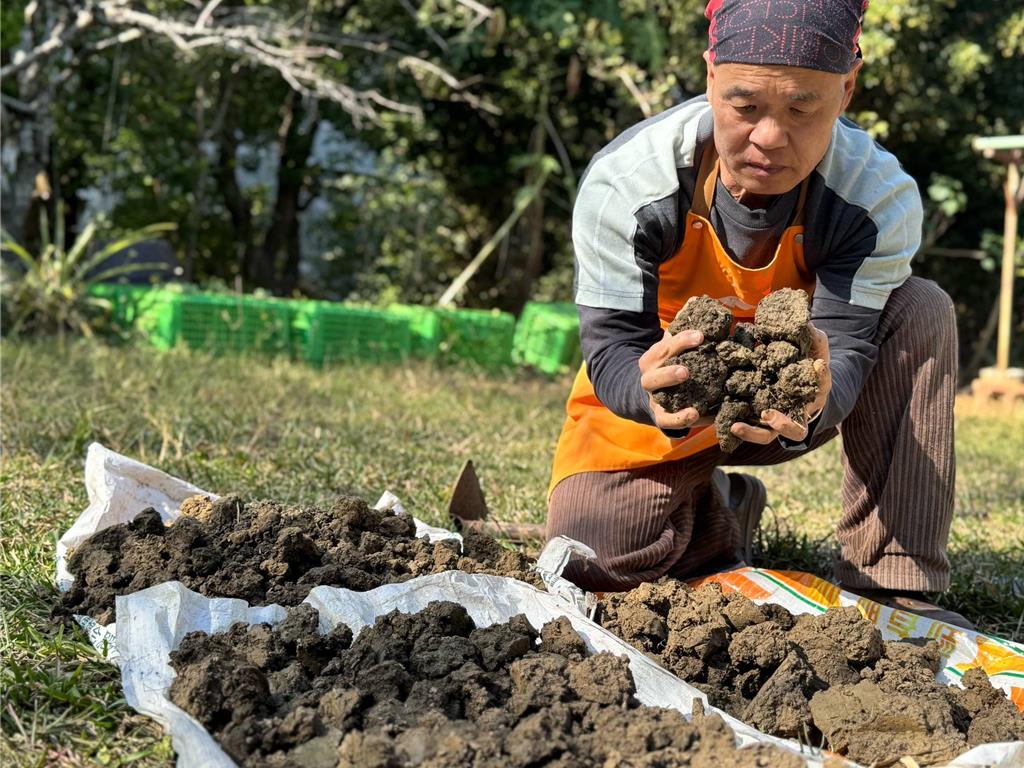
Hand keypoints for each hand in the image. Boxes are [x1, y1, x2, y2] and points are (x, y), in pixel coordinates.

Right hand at [639, 328, 713, 430]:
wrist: (647, 392)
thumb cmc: (666, 364)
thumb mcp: (670, 346)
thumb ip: (682, 327)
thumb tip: (696, 300)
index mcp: (651, 359)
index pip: (664, 348)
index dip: (681, 341)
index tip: (701, 335)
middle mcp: (649, 379)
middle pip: (655, 374)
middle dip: (669, 372)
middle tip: (686, 371)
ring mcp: (653, 398)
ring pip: (659, 400)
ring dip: (676, 406)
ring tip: (692, 409)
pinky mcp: (660, 416)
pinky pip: (668, 421)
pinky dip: (681, 420)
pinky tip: (697, 416)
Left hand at [730, 324, 831, 443]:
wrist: (798, 379)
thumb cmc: (806, 364)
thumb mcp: (813, 349)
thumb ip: (812, 338)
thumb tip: (805, 321)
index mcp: (814, 392)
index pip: (823, 385)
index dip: (823, 376)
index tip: (819, 363)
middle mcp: (798, 413)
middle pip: (796, 429)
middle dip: (782, 423)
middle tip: (768, 415)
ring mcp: (778, 420)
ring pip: (769, 435)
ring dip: (753, 433)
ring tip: (735, 426)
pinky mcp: (759, 420)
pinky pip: (750, 429)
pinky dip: (739, 428)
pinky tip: (725, 423)